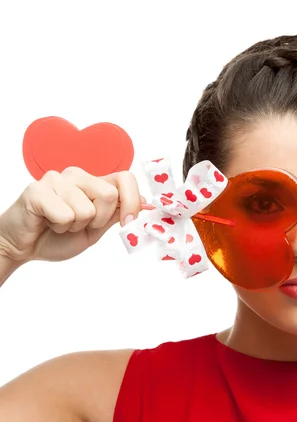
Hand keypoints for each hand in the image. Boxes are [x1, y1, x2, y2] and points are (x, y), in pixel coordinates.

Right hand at [0, 167, 144, 263]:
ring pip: (87, 209)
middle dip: (99, 221)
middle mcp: (77, 175)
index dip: (132, 202)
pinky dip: (60, 227)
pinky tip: (48, 222)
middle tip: (79, 224)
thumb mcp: (96, 228)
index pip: (126, 178)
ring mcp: (56, 179)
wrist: (25, 246)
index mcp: (94, 182)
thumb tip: (146, 204)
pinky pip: (65, 215)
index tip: (127, 223)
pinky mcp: (37, 189)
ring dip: (76, 226)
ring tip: (60, 223)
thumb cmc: (59, 236)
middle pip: (110, 195)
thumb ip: (118, 214)